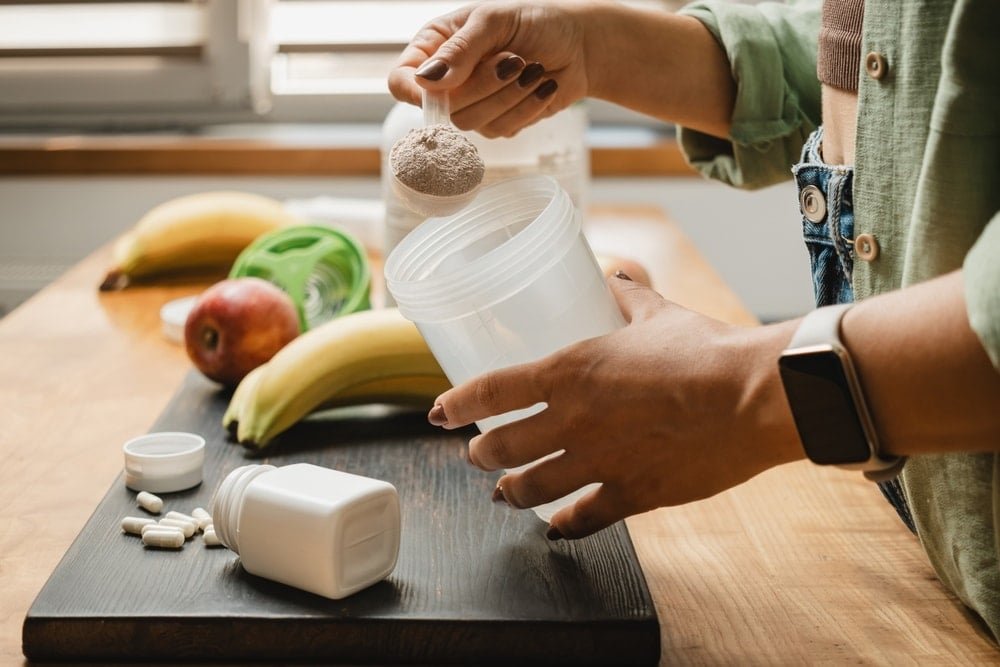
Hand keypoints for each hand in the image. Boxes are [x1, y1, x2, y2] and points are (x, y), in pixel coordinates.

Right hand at [388, 1, 590, 137]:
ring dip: (509, 97)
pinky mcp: (497, 123)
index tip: (442, 88)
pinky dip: (526, 108)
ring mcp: (472, 105)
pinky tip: (543, 86)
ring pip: (472, 124)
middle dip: (484, 85)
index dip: (414, 92)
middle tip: (516, 60)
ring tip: (533, 69)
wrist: (580, 45)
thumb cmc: (536, 22)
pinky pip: (501, 130)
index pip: (402, 81)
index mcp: (435, 47)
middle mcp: (448, 80)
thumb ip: (461, 50)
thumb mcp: (495, 21)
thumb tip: (426, 81)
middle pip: (443, 108)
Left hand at [428, 275, 802, 538]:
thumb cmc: (705, 350)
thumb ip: (628, 297)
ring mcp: (597, 462)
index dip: (457, 403)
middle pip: (501, 448)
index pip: (491, 391)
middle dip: (481, 455)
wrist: (751, 396)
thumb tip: (616, 276)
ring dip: (509, 493)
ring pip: (530, 490)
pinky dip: (565, 526)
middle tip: (477, 455)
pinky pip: (583, 518)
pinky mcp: (630, 493)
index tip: (440, 412)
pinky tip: (557, 529)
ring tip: (504, 495)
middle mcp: (571, 421)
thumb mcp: (656, 314)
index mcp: (570, 372)